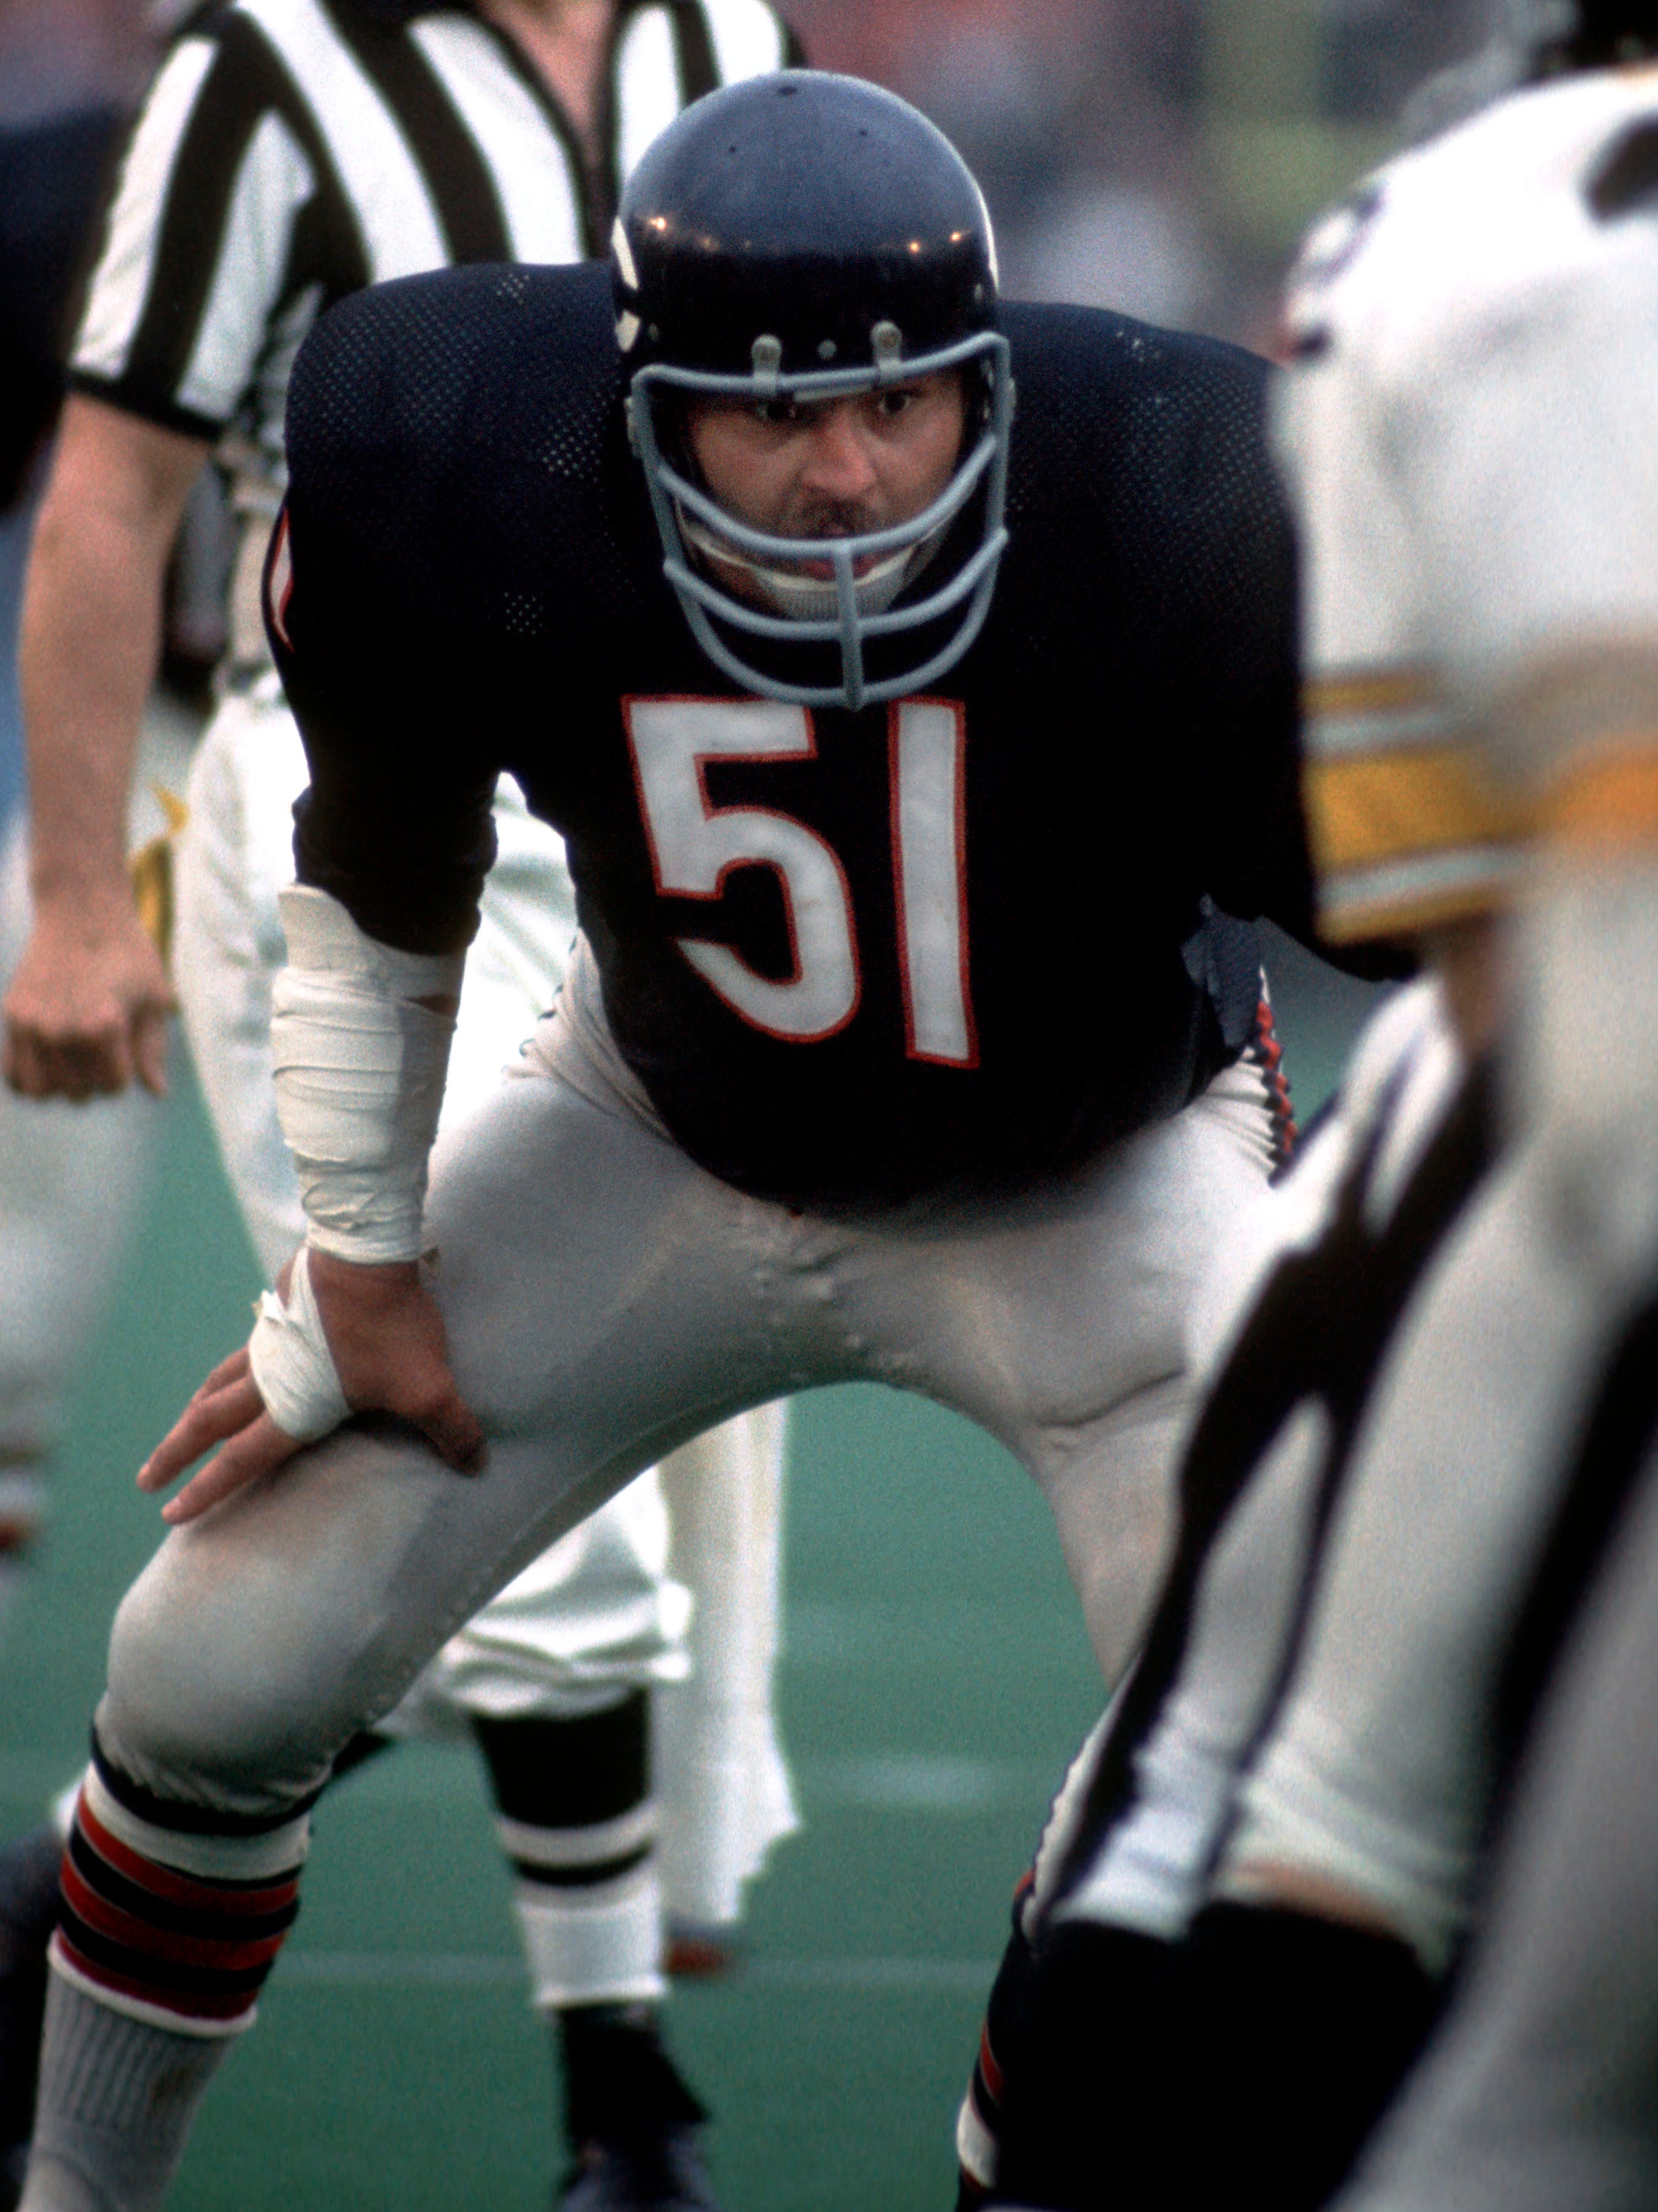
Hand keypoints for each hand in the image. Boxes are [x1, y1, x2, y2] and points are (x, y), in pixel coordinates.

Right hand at [3, 896, 173, 1098]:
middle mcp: (62, 1029)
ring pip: (42, 1090)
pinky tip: (49, 1063)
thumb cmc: (128, 954)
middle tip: (103, 1050)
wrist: (82, 910)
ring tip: (76, 1061)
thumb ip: (152, 1049)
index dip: (126, 1072)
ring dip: (62, 1084)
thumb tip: (156, 1093)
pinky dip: (29, 1079)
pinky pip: (14, 1073)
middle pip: (79, 1092)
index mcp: (103, 1026)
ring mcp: (32, 1023)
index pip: (114, 1085)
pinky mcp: (13, 1014)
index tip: (126, 1044)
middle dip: (96, 1080)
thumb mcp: (153, 998)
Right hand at [138, 1252, 485, 1523]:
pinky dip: (227, 1368)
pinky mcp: (279, 1310)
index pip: (243, 1460)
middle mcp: (270, 1380)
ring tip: (180, 1428)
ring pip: (218, 1384)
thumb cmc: (390, 1326)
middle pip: (210, 1424)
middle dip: (177, 1455)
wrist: (365, 1251)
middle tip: (146, 1480)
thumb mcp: (429, 1387)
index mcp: (295, 1408)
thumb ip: (452, 1430)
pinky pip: (244, 1348)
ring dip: (194, 1412)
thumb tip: (476, 1466)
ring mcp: (269, 1342)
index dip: (209, 1490)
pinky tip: (236, 1365)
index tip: (173, 1513)